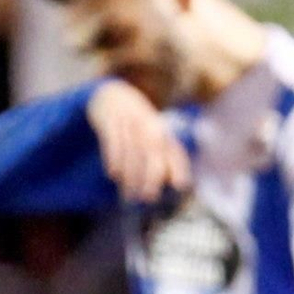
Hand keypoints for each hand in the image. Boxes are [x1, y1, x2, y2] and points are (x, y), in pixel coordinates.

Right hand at [87, 80, 191, 203]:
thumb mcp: (156, 135)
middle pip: (153, 152)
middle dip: (152, 176)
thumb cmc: (139, 125)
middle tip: (148, 198)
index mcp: (162, 132)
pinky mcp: (111, 121)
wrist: (113, 94)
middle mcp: (148, 127)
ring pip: (132, 151)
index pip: (173, 150)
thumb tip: (181, 184)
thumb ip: (168, 158)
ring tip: (128, 196)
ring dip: (131, 175)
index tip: (180, 185)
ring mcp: (129, 122)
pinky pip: (113, 141)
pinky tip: (113, 175)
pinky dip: (114, 158)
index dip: (178, 166)